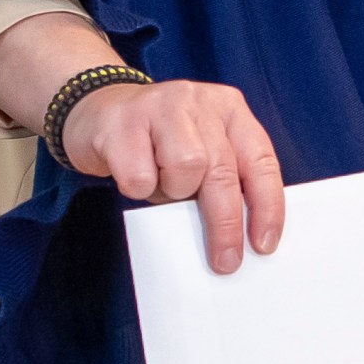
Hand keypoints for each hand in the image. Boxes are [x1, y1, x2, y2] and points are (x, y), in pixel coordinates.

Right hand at [59, 80, 283, 274]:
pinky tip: (133, 174)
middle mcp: (198, 102)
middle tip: (224, 261)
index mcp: (228, 108)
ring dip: (174, 191)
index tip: (263, 244)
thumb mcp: (200, 148)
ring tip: (161, 185)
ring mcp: (159, 106)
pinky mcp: (122, 123)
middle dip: (225, 223)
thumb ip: (221, 178)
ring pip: (185, 167)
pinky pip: (139, 176)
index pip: (260, 160)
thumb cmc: (156, 143)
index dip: (267, 206)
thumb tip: (236, 237)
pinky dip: (139, 188)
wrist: (96, 112)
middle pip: (222, 170)